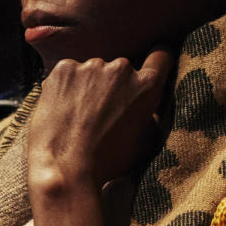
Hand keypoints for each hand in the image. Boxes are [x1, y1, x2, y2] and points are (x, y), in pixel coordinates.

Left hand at [28, 47, 174, 190]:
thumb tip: (150, 107)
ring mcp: (91, 66)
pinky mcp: (64, 68)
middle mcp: (122, 68)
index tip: (152, 66)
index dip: (158, 59)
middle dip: (115, 85)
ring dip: (90, 85)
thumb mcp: (145, 143)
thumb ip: (152, 116)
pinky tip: (63, 109)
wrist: (65, 169)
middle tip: (103, 111)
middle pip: (122, 68)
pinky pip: (69, 72)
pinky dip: (67, 86)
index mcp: (147, 85)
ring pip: (93, 70)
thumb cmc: (107, 161)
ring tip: (79, 114)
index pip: (161, 56)